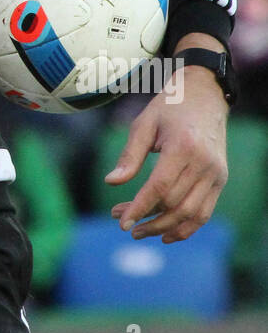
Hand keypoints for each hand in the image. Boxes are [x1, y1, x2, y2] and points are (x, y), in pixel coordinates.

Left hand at [104, 68, 227, 242]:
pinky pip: (205, 213)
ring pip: (190, 214)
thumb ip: (129, 155)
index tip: (120, 222)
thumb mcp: (144, 124)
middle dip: (145, 217)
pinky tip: (165, 235)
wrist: (205, 96)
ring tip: (138, 231)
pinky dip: (186, 228)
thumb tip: (111, 182)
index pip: (160, 187)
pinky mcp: (220, 180)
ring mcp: (216, 174)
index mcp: (184, 146)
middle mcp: (204, 163)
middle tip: (118, 217)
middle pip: (173, 203)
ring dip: (162, 228)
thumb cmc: (169, 108)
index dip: (139, 207)